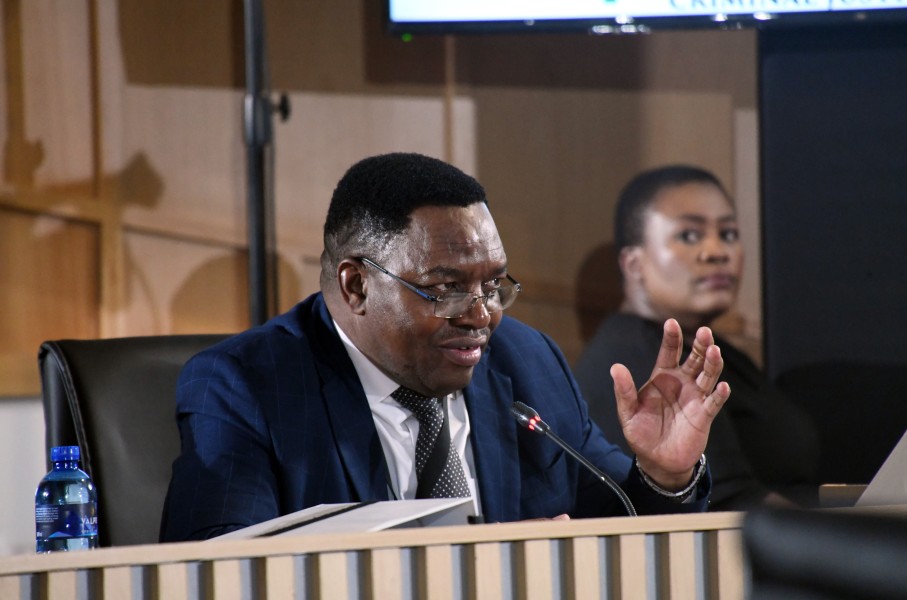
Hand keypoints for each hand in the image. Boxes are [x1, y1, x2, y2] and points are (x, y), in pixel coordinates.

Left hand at [610, 319, 729, 490]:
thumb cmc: (641, 432)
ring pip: (708, 375)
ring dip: (712, 363)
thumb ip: (623, 391)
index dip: (671, 337)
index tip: (670, 322)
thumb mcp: (628, 412)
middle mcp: (682, 383)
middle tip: (704, 331)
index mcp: (662, 377)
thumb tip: (615, 367)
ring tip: (714, 351)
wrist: (657, 460)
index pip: (669, 352)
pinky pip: (714, 402)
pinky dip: (720, 394)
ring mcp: (695, 397)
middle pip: (694, 358)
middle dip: (699, 344)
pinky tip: (723, 386)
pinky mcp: (704, 415)